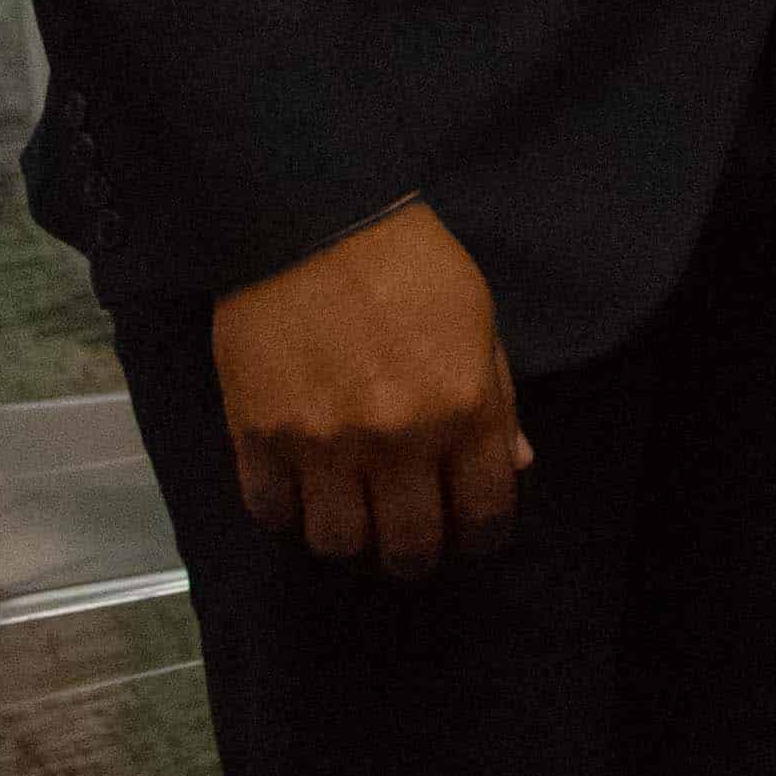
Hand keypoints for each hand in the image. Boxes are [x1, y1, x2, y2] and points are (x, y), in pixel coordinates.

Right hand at [208, 200, 524, 576]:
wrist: (312, 218)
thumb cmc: (408, 263)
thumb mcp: (478, 321)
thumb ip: (498, 401)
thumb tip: (517, 465)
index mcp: (464, 409)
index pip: (483, 513)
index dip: (480, 538)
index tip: (470, 537)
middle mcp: (397, 438)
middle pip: (408, 547)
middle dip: (414, 557)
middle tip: (408, 544)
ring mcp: (323, 442)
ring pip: (336, 544)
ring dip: (348, 539)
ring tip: (352, 514)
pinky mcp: (258, 435)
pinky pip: (270, 511)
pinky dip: (286, 511)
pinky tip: (299, 489)